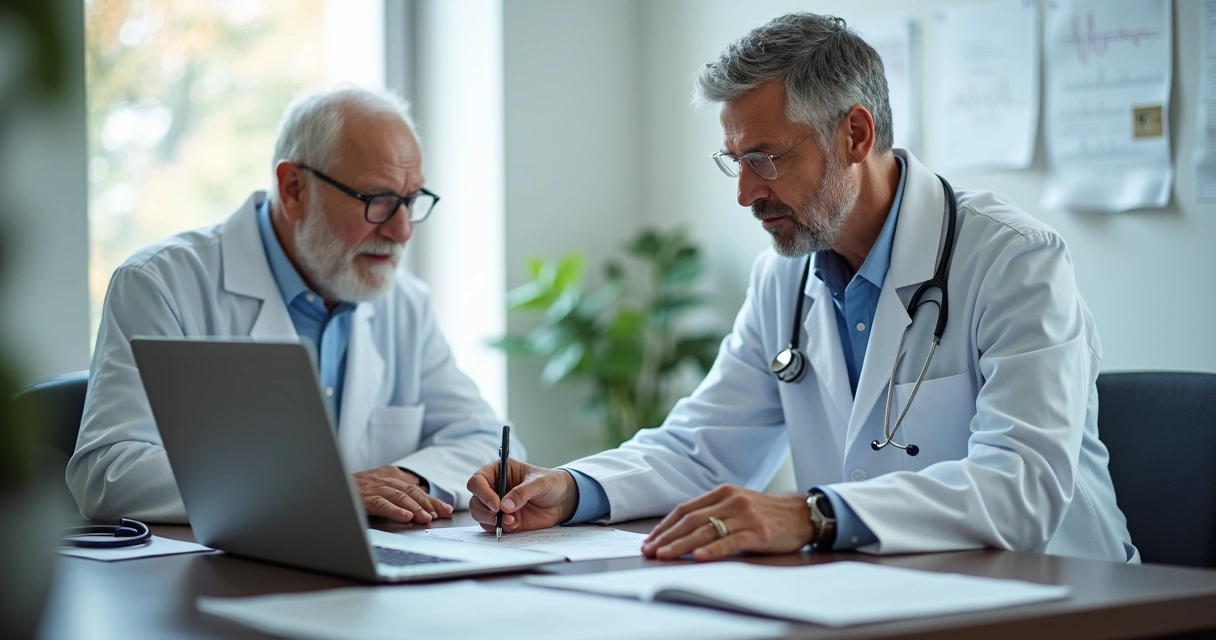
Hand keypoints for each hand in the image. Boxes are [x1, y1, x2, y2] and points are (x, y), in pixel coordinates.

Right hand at [352, 465, 453, 523]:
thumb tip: (421, 501)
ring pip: (400, 496)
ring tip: (426, 518)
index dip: (432, 500)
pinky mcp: (364, 497)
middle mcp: (386, 479)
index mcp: (391, 475)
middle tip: (439, 515)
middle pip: (412, 492)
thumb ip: (398, 490)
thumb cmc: (357, 488)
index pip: (417, 489)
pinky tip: (406, 517)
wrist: (330, 483)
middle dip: (428, 504)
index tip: (446, 510)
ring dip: (415, 507)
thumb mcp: (380, 485)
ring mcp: (375, 487)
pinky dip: (395, 510)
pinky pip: (382, 504)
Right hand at [466, 460, 578, 532]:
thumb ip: (522, 492)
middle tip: (499, 515)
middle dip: (484, 510)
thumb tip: (505, 506)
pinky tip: (514, 525)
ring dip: (491, 521)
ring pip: (480, 515)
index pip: (478, 480)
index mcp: (499, 471)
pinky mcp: (504, 519)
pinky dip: (499, 528)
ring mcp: (498, 505)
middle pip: (475, 500)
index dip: (482, 492)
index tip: (495, 504)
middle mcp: (495, 488)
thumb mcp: (540, 482)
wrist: (563, 500)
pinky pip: (492, 526)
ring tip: (511, 521)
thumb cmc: (551, 483)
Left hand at [641, 485, 813, 560]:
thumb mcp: (738, 504)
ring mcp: (745, 515)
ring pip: (706, 530)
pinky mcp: (758, 532)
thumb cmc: (767, 512)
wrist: (803, 514)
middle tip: (650, 551)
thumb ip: (714, 512)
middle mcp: (731, 500)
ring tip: (665, 555)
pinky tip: (699, 556)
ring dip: (682, 545)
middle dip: (667, 537)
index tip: (650, 540)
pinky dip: (713, 549)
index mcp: (722, 492)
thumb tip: (681, 530)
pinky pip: (731, 541)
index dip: (665, 526)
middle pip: (691, 520)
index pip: (685, 509)